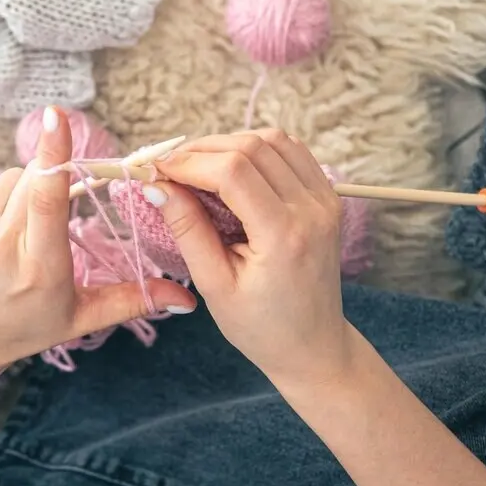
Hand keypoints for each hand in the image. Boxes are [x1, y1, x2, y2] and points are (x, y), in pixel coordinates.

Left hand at [0, 106, 195, 388]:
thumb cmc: (21, 329)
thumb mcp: (79, 318)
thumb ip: (132, 300)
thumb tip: (186, 300)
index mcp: (38, 268)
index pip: (47, 198)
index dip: (54, 155)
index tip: (55, 117)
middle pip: (33, 180)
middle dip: (49, 182)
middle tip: (52, 214)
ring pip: (7, 180)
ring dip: (23, 192)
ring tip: (21, 232)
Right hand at [150, 130, 349, 387]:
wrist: (313, 346)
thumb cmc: (260, 326)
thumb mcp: (214, 285)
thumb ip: (188, 229)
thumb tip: (156, 186)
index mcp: (283, 236)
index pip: (232, 171)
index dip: (188, 162)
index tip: (156, 171)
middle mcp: (312, 210)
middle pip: (252, 146)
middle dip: (203, 149)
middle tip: (169, 168)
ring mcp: (326, 200)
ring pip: (274, 139)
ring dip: (230, 143)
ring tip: (197, 167)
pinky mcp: (328, 198)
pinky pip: (292, 152)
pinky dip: (257, 150)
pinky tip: (232, 169)